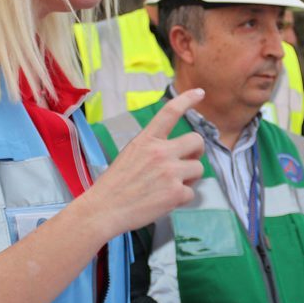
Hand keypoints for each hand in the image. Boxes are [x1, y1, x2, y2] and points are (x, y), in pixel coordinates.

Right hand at [91, 89, 205, 233]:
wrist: (104, 210)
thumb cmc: (115, 185)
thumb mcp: (130, 154)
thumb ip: (153, 149)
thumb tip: (177, 153)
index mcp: (146, 140)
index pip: (170, 112)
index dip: (187, 100)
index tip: (200, 92)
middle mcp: (160, 152)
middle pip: (196, 141)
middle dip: (197, 151)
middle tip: (189, 160)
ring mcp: (170, 172)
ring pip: (198, 169)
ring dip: (189, 178)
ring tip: (169, 186)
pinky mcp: (175, 193)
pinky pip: (191, 193)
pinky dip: (181, 199)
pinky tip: (164, 201)